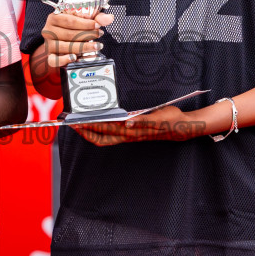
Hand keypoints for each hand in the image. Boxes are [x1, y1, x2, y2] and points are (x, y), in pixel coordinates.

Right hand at [41, 11, 111, 67]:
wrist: (59, 40)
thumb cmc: (71, 27)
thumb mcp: (82, 19)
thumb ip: (95, 18)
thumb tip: (109, 18)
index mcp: (54, 17)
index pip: (70, 20)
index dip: (85, 23)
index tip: (97, 25)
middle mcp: (49, 31)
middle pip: (69, 34)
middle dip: (87, 35)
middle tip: (99, 34)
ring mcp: (49, 44)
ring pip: (66, 47)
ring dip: (83, 47)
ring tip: (96, 46)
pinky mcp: (50, 56)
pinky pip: (54, 60)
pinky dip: (64, 60)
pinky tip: (75, 58)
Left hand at [73, 105, 205, 145]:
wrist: (181, 127)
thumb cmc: (170, 121)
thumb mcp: (158, 119)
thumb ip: (143, 121)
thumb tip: (128, 124)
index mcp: (131, 132)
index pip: (105, 131)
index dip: (90, 128)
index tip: (78, 124)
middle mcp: (128, 135)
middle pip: (101, 137)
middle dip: (86, 131)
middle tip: (72, 124)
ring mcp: (130, 135)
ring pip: (106, 136)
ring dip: (93, 131)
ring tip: (81, 123)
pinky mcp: (133, 132)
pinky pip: (113, 133)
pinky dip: (103, 129)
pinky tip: (100, 122)